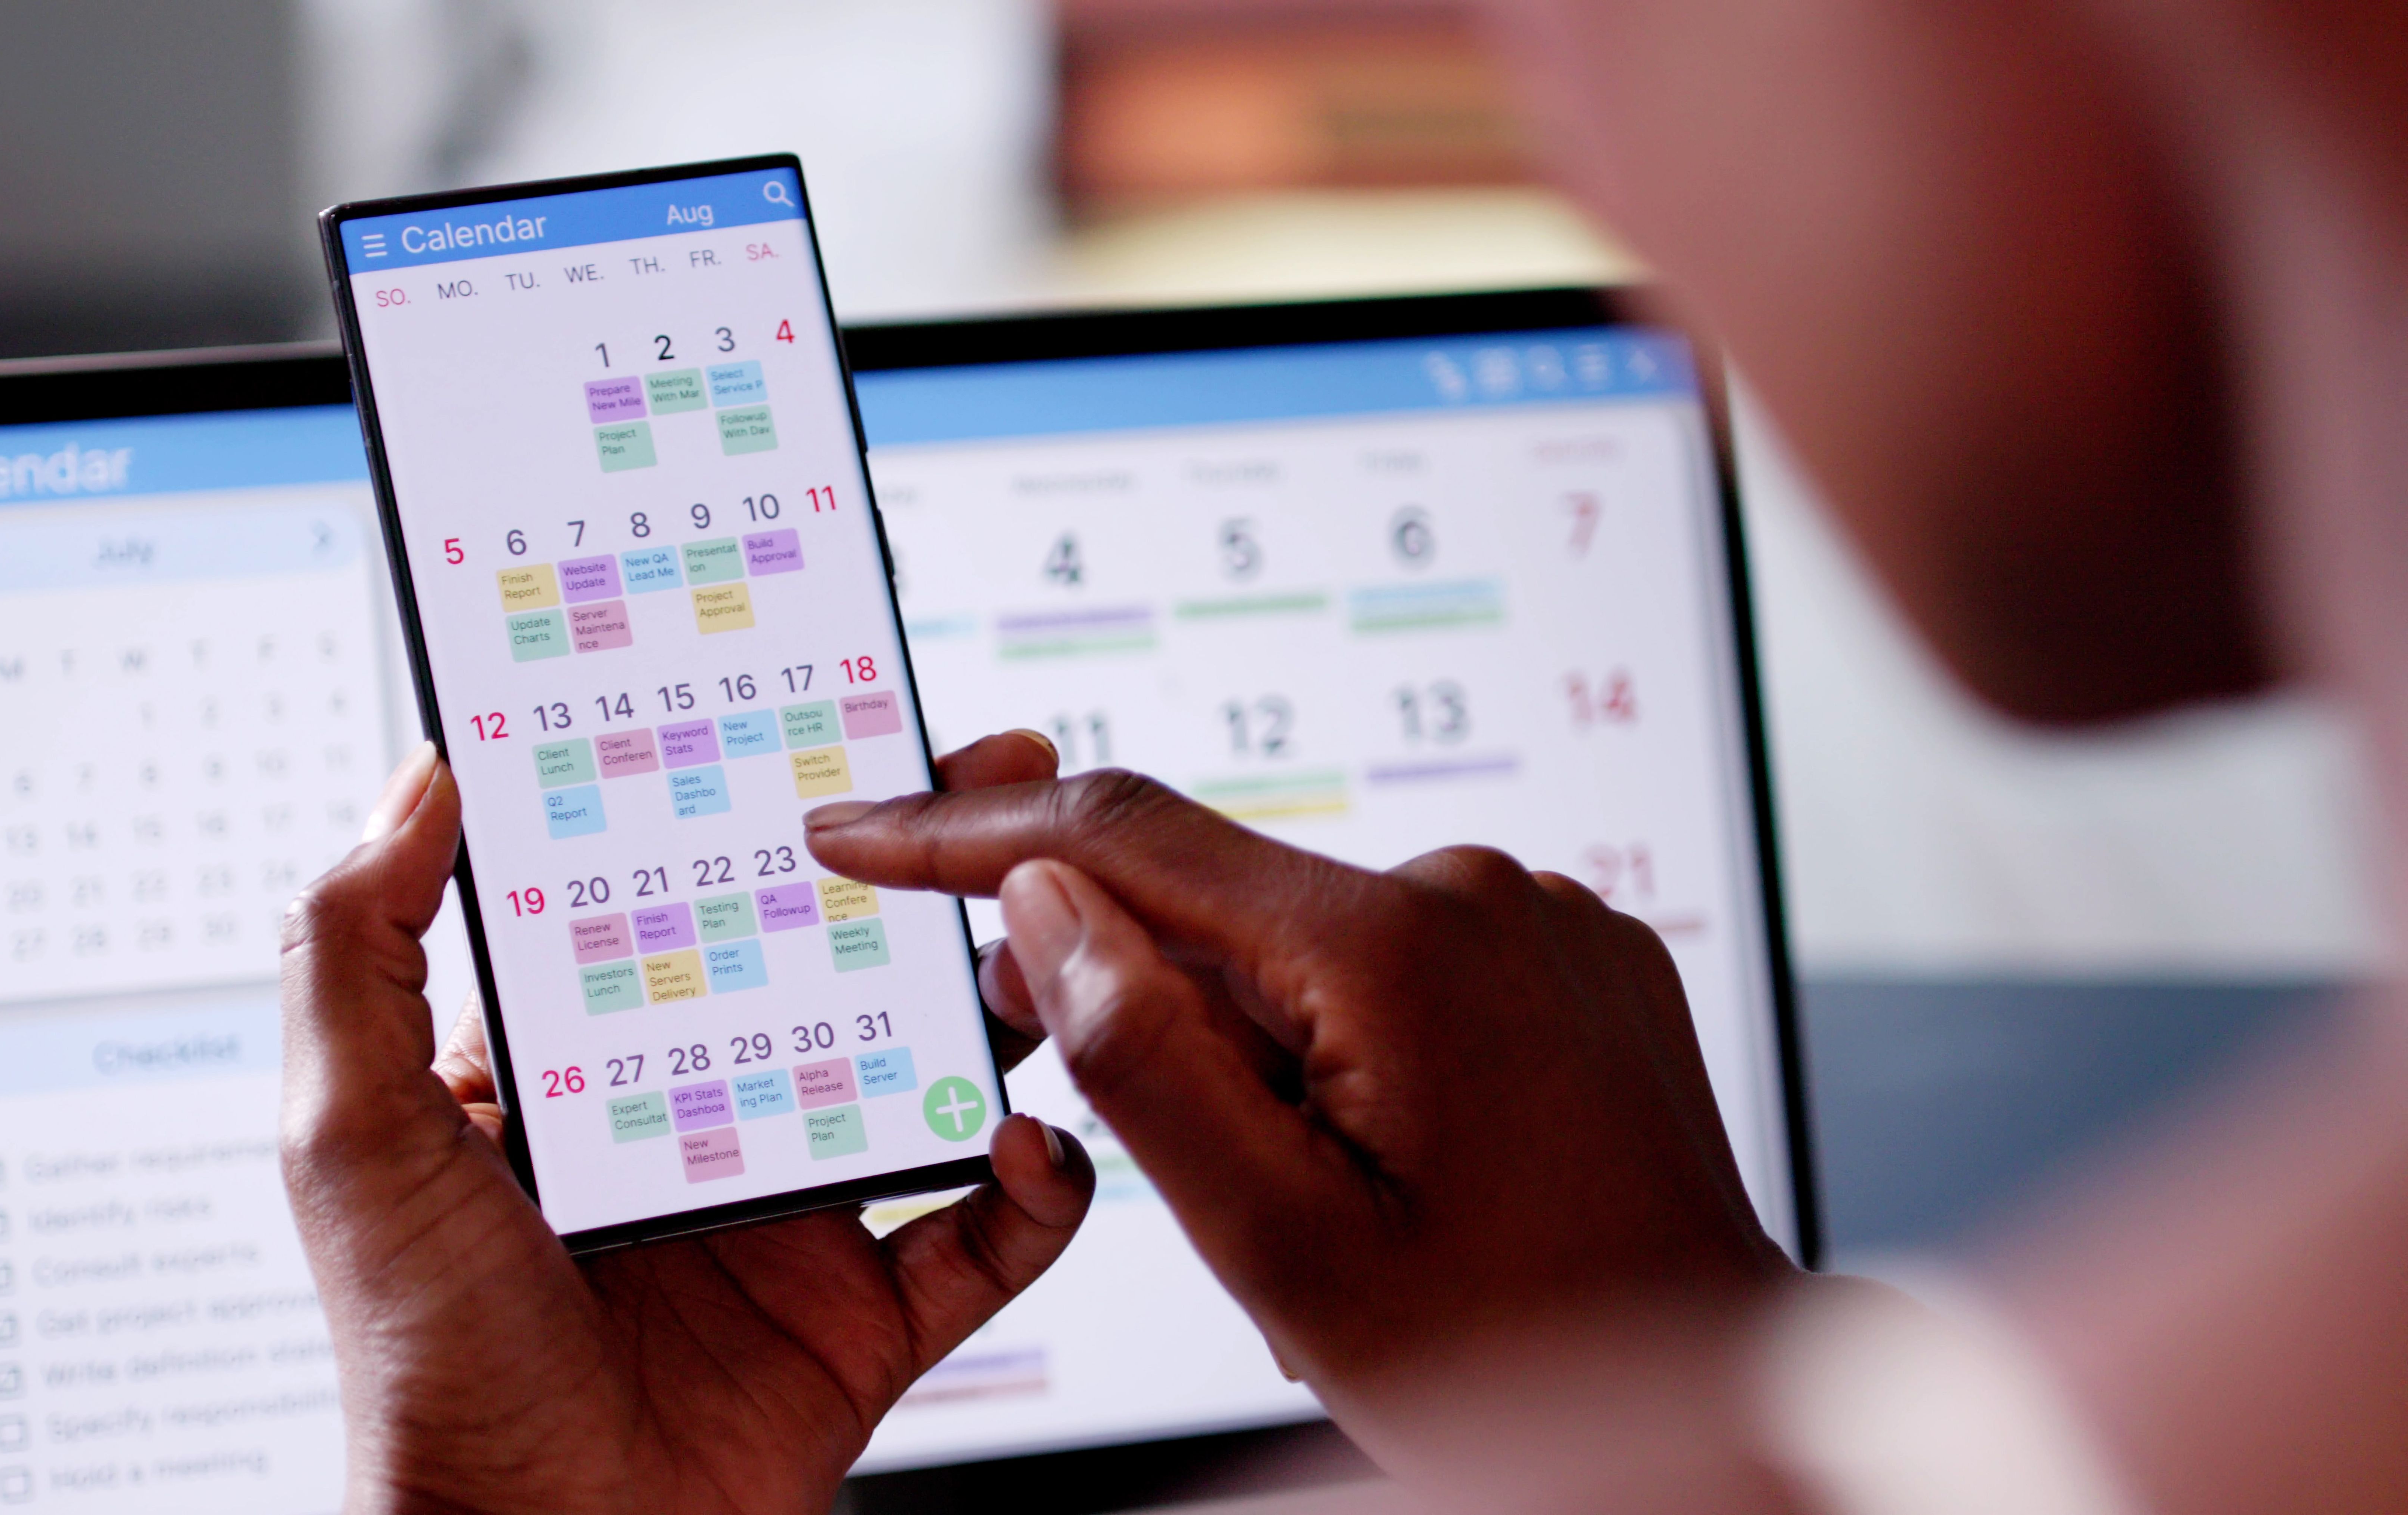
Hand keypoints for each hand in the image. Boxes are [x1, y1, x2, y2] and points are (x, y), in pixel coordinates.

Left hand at [278, 735, 1092, 1514]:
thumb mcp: (346, 1131)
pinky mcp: (862, 1320)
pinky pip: (987, 1239)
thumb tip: (422, 773)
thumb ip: (357, 947)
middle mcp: (696, 1126)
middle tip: (996, 779)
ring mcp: (789, 1219)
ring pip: (927, 1077)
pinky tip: (1043, 1140)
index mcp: (586, 1071)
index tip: (822, 714)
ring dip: (996, 1003)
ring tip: (1041, 940)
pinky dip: (1040, 1191)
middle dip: (919, 873)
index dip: (756, 809)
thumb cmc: (419, 1361)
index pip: (685, 899)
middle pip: (830, 965)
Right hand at [804, 766, 1791, 1463]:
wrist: (1714, 1383)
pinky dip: (1342, 1034)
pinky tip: (1383, 1153)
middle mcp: (1478, 891)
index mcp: (1397, 947)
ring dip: (1259, 1044)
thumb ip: (1149, 1063)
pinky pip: (1396, 958)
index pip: (1127, 835)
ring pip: (1305, 944)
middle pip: (1219, 905)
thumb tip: (1040, 899)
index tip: (855, 830)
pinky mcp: (1567, 947)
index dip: (964, 832)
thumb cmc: (1508, 1350)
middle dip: (1147, 1006)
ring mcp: (1537, 913)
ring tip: (1320, 1198)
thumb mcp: (1285, 1247)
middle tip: (1165, 1157)